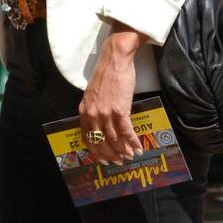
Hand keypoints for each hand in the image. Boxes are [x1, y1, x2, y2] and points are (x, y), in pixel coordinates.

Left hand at [80, 25, 146, 164]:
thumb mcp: (92, 95)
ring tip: (130, 156)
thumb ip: (93, 110)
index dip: (96, 151)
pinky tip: (138, 148)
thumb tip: (100, 123)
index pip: (87, 138)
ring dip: (123, 151)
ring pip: (114, 139)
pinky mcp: (120, 110)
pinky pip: (126, 131)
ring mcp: (106, 114)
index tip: (103, 158)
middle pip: (100, 142)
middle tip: (118, 162)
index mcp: (84, 113)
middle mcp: (93, 116)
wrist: (115, 60)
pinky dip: (132, 141)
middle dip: (110, 155)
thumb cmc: (106, 75)